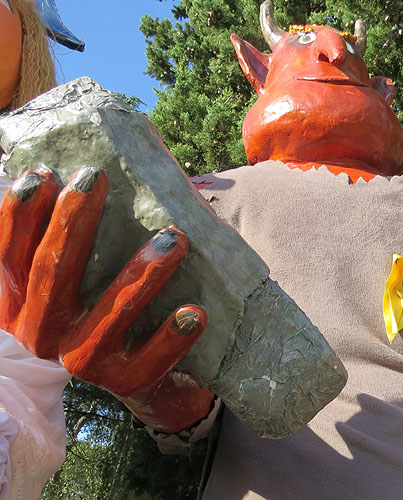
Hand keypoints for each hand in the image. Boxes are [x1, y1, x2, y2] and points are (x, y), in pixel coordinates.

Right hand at [0, 167, 212, 430]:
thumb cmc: (109, 312)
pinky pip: (150, 361)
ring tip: (174, 238)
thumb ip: (73, 243)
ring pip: (108, 316)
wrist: (143, 381)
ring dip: (142, 275)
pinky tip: (195, 312)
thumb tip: (85, 176)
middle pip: (51, 275)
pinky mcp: (126, 382)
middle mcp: (42, 336)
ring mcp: (83, 362)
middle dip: (71, 222)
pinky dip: (172, 337)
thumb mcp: (79, 281)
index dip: (19, 216)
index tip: (41, 173)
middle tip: (95, 176)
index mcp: (21, 306)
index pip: (9, 257)